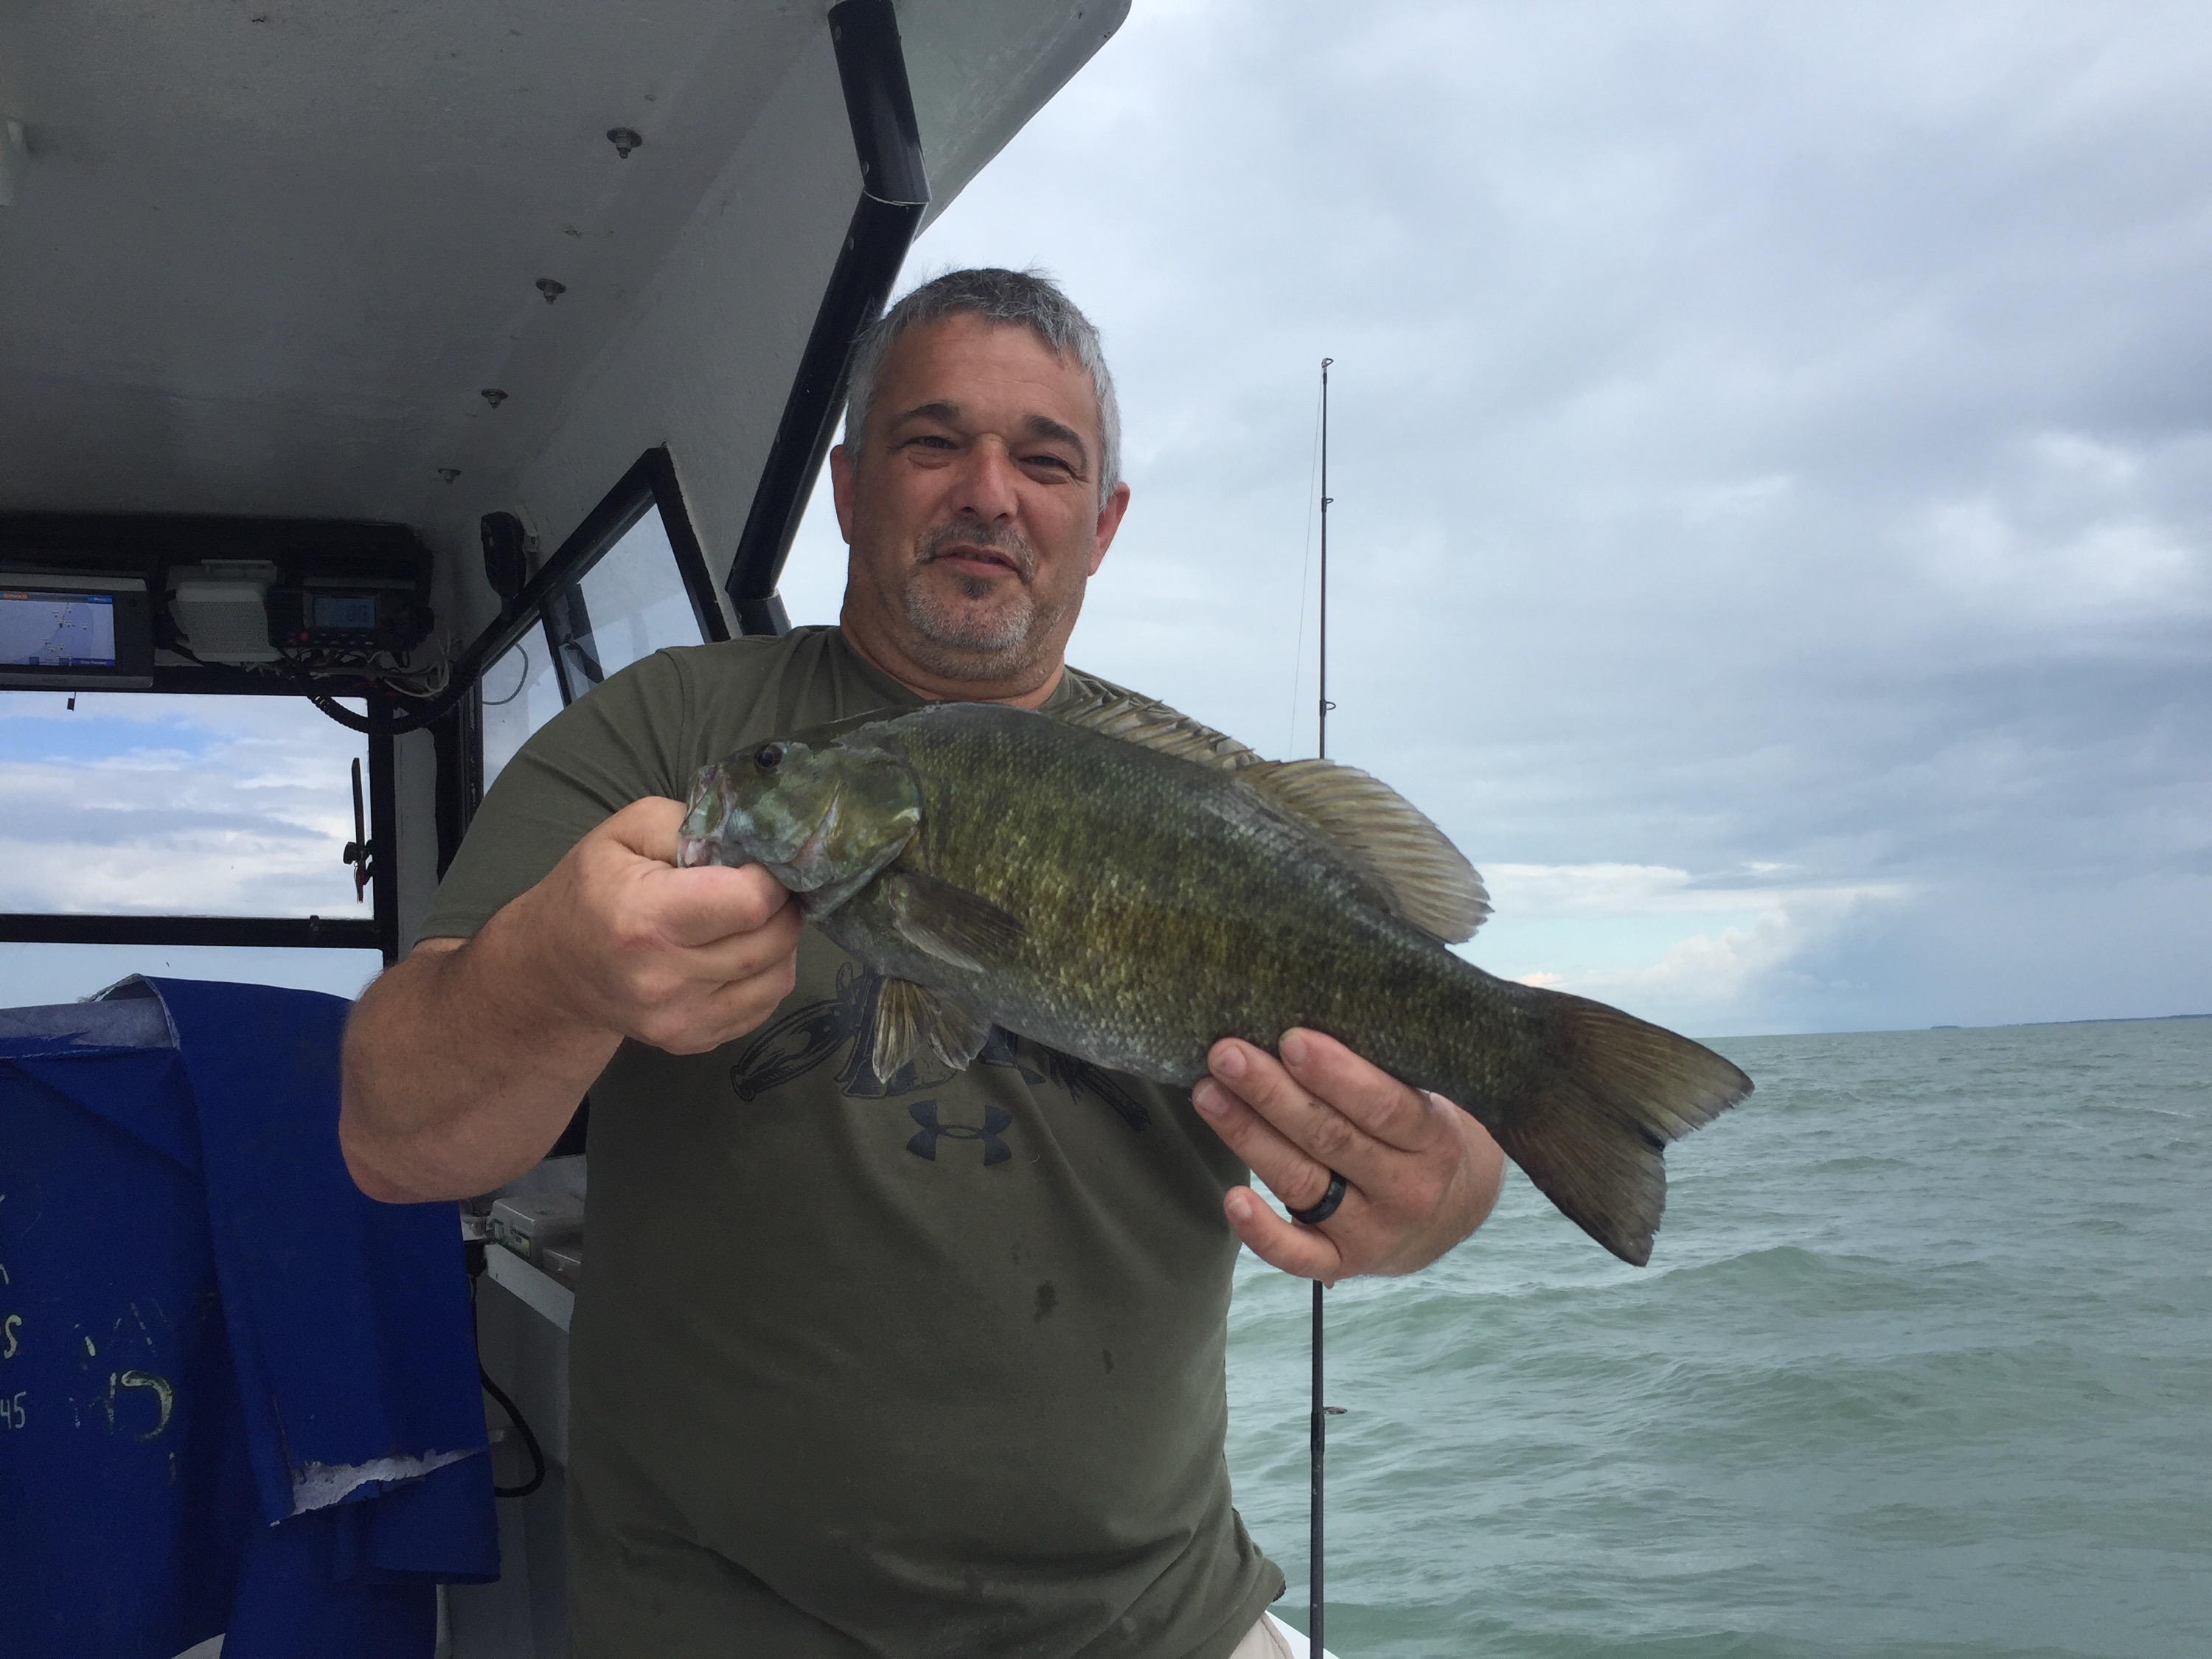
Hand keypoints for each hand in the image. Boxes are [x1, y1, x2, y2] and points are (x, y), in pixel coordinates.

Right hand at [504, 796, 803, 1054]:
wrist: (552, 969)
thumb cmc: (592, 889)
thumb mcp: (627, 830)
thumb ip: (693, 825)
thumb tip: (752, 842)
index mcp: (646, 918)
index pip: (750, 902)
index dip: (770, 877)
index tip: (759, 864)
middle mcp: (663, 978)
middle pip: (772, 941)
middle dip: (782, 907)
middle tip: (765, 888)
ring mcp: (678, 1019)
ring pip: (777, 977)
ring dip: (779, 943)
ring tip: (750, 920)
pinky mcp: (691, 1041)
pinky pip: (763, 1006)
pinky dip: (765, 975)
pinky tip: (737, 953)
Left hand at [1191, 1029, 1504, 1282]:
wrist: (1449, 1211)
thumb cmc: (1418, 1131)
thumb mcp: (1421, 1094)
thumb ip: (1380, 1065)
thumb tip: (1309, 998)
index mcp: (1433, 1138)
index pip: (1384, 1105)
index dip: (1337, 1074)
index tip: (1290, 1038)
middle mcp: (1406, 1189)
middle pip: (1331, 1139)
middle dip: (1273, 1094)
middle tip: (1226, 1054)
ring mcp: (1373, 1231)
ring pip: (1304, 1184)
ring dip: (1249, 1137)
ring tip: (1207, 1094)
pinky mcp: (1342, 1264)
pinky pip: (1298, 1256)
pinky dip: (1263, 1232)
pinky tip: (1232, 1197)